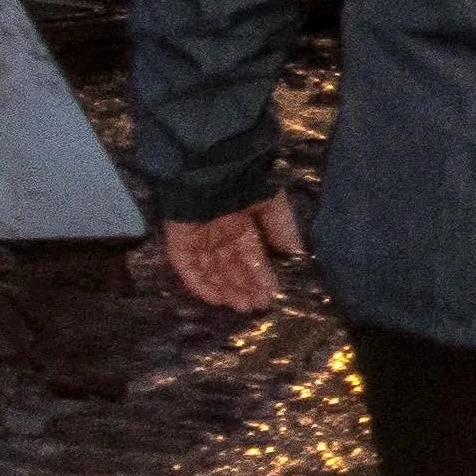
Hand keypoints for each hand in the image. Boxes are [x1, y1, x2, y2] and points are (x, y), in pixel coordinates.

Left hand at [160, 193, 305, 315]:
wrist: (214, 168)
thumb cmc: (247, 182)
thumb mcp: (274, 204)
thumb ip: (283, 228)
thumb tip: (296, 253)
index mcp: (242, 224)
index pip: (251, 256)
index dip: (260, 276)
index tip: (270, 295)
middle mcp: (220, 234)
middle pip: (231, 267)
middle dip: (243, 287)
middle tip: (256, 307)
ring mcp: (199, 238)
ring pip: (211, 270)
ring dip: (225, 289)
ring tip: (241, 307)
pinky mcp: (179, 241)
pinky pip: (188, 266)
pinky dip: (200, 283)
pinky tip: (216, 298)